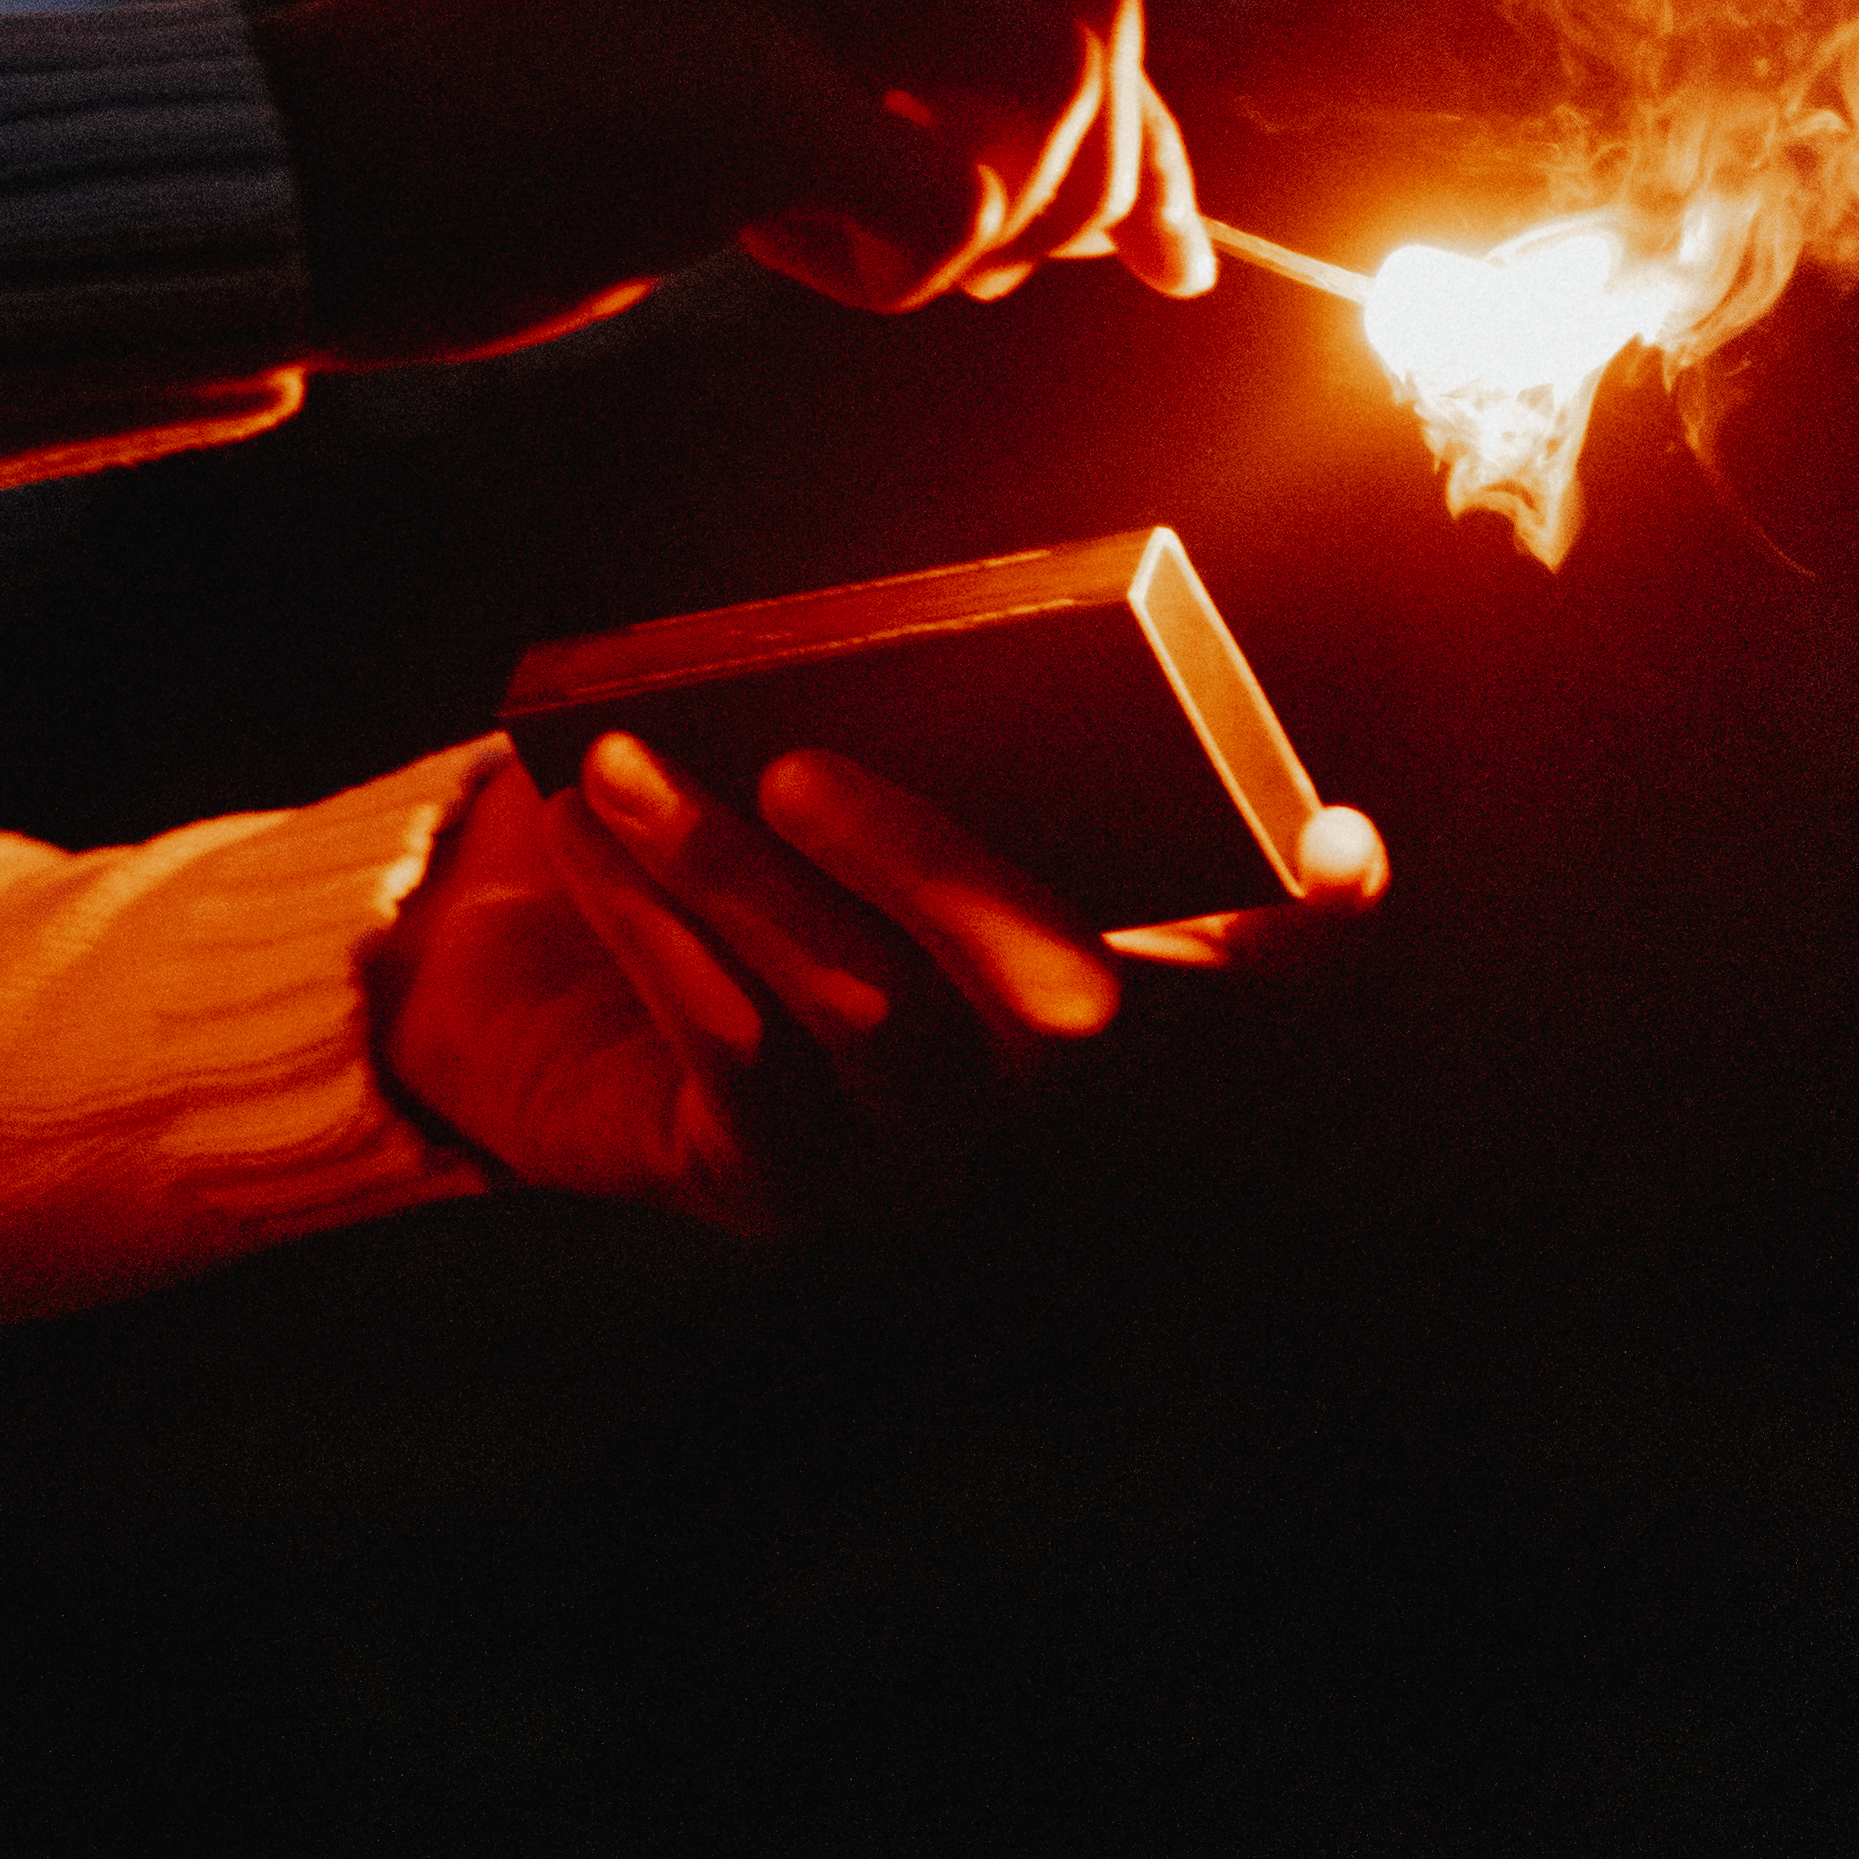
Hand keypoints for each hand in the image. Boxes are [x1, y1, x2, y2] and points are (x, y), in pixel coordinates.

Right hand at [239, 0, 1203, 362]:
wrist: (301, 178)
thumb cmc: (501, 147)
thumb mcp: (705, 33)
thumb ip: (873, 52)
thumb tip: (1123, 193)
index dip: (1130, 120)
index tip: (1160, 241)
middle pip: (1093, 10)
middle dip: (1100, 172)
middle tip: (992, 271)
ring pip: (1058, 93)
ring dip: (1001, 217)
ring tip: (850, 251)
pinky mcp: (737, 75)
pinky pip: (956, 200)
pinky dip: (909, 270)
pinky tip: (775, 258)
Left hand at [371, 732, 1393, 1238]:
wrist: (526, 975)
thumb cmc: (703, 828)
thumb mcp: (798, 761)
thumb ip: (878, 728)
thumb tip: (866, 663)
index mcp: (1082, 961)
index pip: (1260, 967)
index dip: (1318, 922)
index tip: (1332, 846)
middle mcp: (1038, 1092)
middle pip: (1066, 1013)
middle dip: (939, 872)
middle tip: (794, 763)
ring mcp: (917, 1160)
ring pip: (871, 1022)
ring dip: (736, 876)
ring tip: (621, 764)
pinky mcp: (778, 1195)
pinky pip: (732, 1059)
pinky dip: (655, 933)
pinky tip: (585, 839)